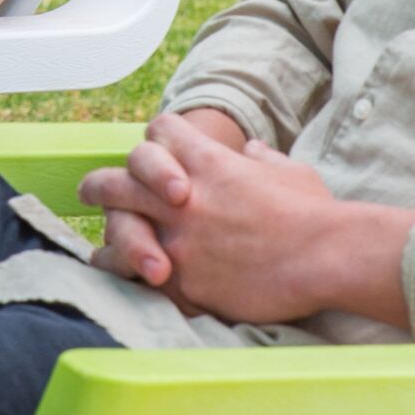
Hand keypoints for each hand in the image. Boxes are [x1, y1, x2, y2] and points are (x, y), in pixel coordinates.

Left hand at [81, 109, 412, 327]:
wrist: (326, 256)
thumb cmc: (315, 213)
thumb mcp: (288, 170)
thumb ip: (261, 159)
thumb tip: (251, 150)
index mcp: (208, 161)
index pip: (159, 132)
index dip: (157, 142)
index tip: (155, 153)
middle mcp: (182, 195)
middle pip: (118, 180)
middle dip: (99, 186)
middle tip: (88, 193)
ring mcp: (178, 238)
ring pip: (117, 230)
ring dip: (109, 238)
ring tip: (102, 251)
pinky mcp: (183, 279)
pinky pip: (138, 278)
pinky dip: (128, 279)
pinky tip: (124, 282)